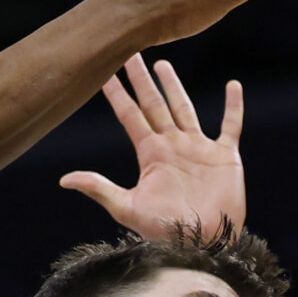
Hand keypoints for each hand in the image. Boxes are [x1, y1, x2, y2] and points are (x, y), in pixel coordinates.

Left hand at [60, 55, 244, 238]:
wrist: (202, 243)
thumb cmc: (164, 231)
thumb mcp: (127, 208)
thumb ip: (99, 189)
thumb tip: (64, 179)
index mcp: (150, 155)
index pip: (130, 116)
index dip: (118, 95)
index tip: (105, 74)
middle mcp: (172, 146)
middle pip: (155, 105)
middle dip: (143, 81)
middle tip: (132, 52)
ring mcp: (198, 149)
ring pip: (185, 109)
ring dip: (175, 87)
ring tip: (163, 65)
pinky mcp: (225, 157)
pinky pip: (231, 126)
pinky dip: (233, 107)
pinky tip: (233, 86)